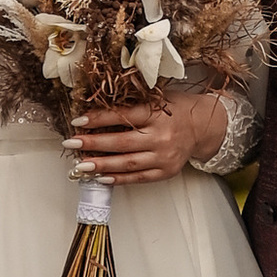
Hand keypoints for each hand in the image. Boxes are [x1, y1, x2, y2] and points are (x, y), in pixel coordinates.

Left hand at [70, 90, 228, 184]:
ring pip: (127, 163)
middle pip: (122, 142)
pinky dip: (118, 178)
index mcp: (158, 114)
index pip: (124, 117)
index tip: (78, 121)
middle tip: (72, 143)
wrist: (203, 127)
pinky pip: (138, 178)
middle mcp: (161, 137)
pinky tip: (100, 177)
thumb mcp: (157, 98)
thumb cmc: (176, 109)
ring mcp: (164, 157)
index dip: (99, 119)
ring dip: (101, 165)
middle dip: (93, 144)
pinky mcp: (166, 172)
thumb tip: (96, 110)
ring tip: (80, 166)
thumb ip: (132, 103)